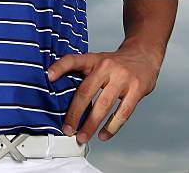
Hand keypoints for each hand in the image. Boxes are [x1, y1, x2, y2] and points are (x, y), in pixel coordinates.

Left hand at [46, 48, 160, 143]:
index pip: (73, 60)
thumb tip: (62, 94)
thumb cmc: (115, 63)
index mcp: (94, 59)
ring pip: (103, 105)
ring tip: (82, 137)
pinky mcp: (136, 89)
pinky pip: (122, 113)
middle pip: (86, 91)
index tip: (48, 76)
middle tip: (67, 129)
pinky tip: (103, 135)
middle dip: (74, 113)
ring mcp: (122, 78)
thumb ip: (84, 74)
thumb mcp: (98, 60)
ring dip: (91, 125)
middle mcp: (106, 66)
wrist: (143, 55)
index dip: (60, 67)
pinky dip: (111, 127)